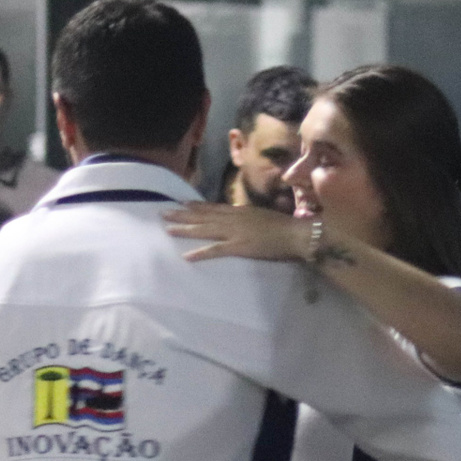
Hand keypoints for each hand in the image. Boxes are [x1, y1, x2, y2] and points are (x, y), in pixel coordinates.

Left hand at [164, 202, 309, 263]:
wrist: (296, 234)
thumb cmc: (285, 228)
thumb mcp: (263, 218)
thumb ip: (250, 219)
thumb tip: (242, 222)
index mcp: (241, 212)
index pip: (213, 208)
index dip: (196, 206)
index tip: (181, 204)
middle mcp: (234, 218)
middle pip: (204, 216)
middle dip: (182, 215)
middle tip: (163, 213)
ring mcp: (235, 232)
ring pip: (205, 229)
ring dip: (186, 229)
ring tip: (168, 229)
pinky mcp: (239, 246)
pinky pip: (216, 250)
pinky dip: (201, 253)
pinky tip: (187, 256)